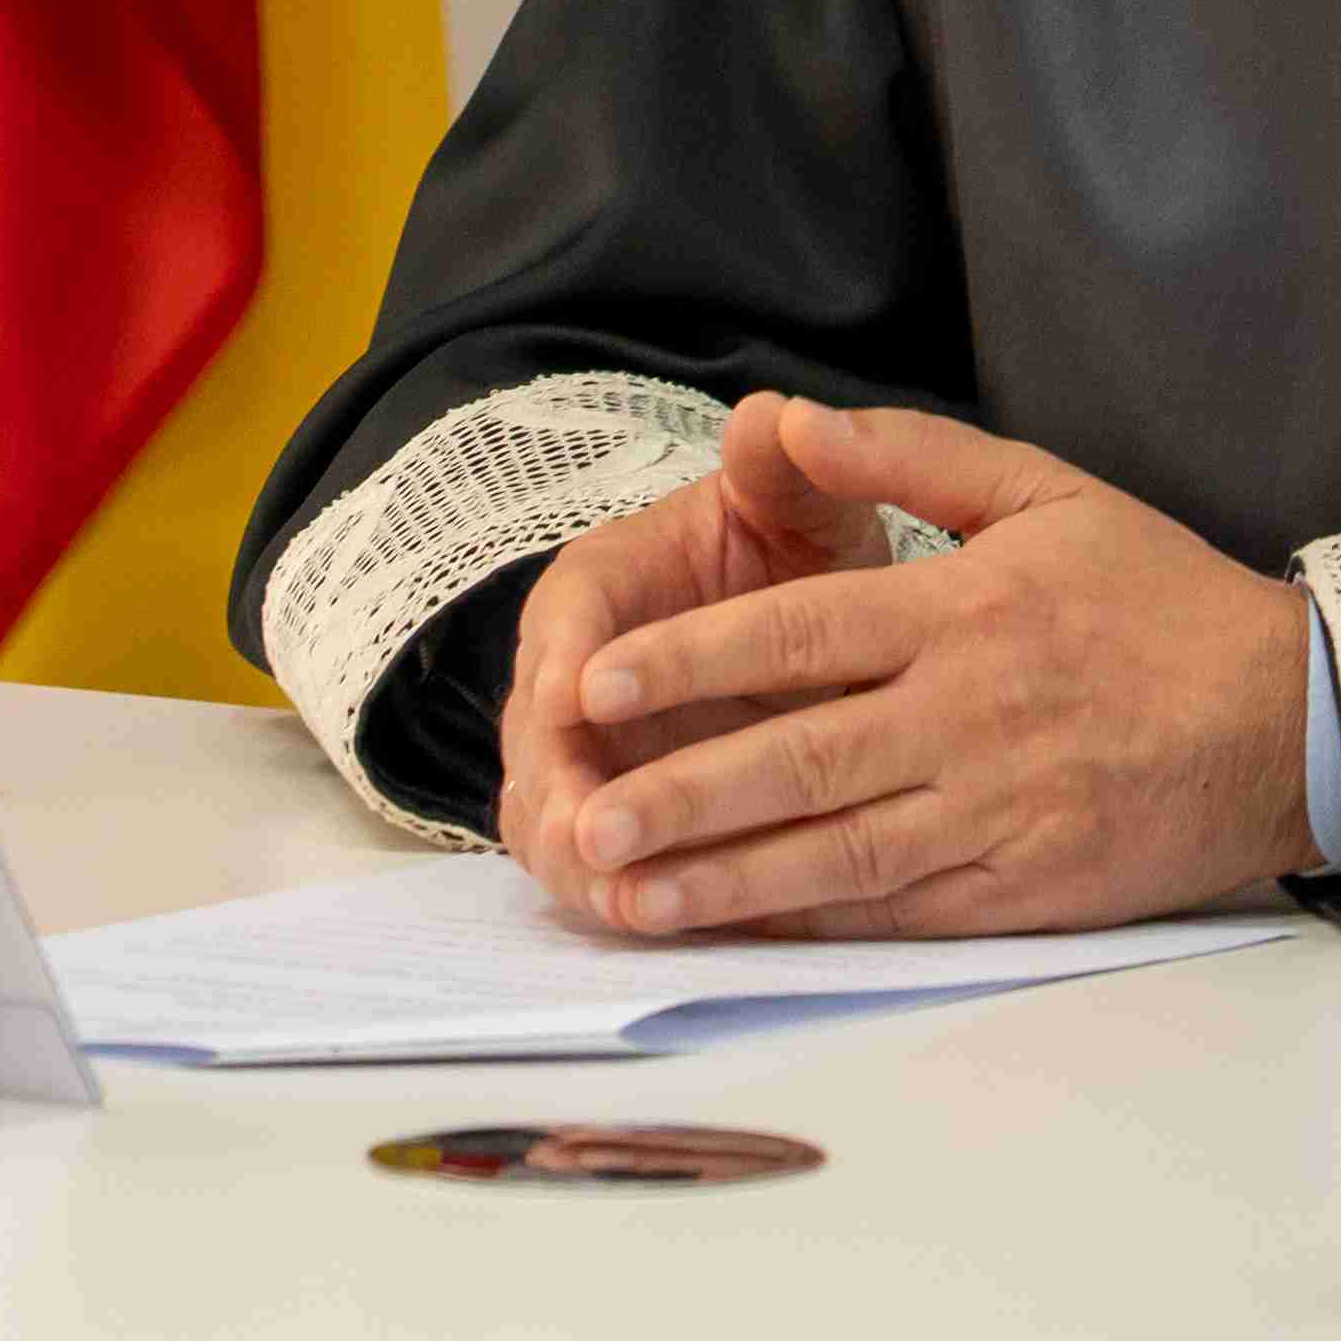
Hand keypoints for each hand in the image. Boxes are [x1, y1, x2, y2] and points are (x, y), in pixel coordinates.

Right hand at [494, 395, 905, 875]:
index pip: (567, 615)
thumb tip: (773, 416)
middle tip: (590, 835)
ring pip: (552, 815)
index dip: (565, 656)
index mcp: (603, 583)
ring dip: (580, 858)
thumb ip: (783, 467)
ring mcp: (584, 756)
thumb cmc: (789, 546)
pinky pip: (593, 866)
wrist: (801, 612)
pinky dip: (614, 893)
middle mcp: (572, 673)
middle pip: (539, 737)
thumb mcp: (798, 502)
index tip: (573, 698)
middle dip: (560, 787)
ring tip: (623, 900)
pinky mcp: (613, 818)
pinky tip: (655, 924)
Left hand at [531, 396, 1313, 940]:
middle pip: (800, 757)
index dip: (691, 659)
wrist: (1290, 720)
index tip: (597, 681)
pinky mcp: (1021, 888)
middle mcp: (969, 714)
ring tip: (627, 894)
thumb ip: (915, 453)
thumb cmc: (1161, 599)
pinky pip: (896, 909)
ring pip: (835, 852)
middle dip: (680, 792)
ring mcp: (994, 809)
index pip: (800, 633)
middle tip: (580, 816)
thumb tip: (792, 419)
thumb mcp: (1048, 490)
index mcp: (965, 609)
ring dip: (724, 879)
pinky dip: (812, 922)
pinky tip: (740, 929)